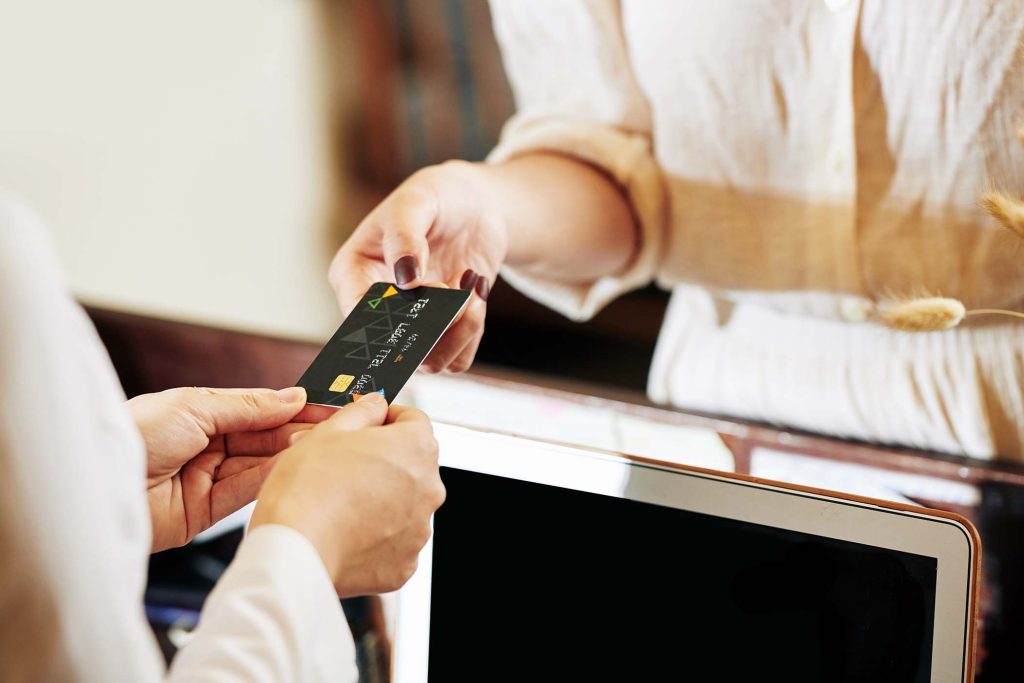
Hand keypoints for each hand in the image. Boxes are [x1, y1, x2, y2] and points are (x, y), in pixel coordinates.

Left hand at [129, 386, 315, 551]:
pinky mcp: (204, 512)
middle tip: (329, 425)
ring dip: (286, 453)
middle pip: (260, 438)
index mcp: (197, 414)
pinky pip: (244, 492)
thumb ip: (249, 406)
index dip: (288, 407)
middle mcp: (203, 446)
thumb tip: (293, 397)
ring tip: (317, 443)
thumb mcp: (195, 406)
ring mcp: (205, 479)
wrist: (95, 486)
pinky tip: (292, 464)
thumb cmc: (133, 434)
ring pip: (257, 464)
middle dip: (293, 431)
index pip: (254, 410)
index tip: (322, 405)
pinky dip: (269, 478)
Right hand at [250, 394, 444, 596]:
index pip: (414, 420)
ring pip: (404, 503)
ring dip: (382, 498)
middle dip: (384, 461)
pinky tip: (346, 532)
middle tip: (345, 467)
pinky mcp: (405, 564)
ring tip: (341, 503)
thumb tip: (377, 404)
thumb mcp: (329, 431)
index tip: (368, 425)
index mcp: (416, 448)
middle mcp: (430, 488)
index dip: (388, 419)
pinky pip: (394, 541)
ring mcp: (420, 529)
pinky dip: (376, 536)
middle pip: (412, 464)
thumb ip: (362, 411)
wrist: (295, 550)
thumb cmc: (308, 487)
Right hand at [329, 160, 507, 372]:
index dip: (388, 314)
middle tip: (452, 283)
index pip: (356, 315)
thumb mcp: (416, 201)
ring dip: (459, 327)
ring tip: (471, 283)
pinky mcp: (444, 335)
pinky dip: (473, 329)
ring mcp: (411, 327)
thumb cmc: (436, 197)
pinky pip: (458, 361)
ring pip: (429, 362)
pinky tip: (477, 288)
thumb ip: (404, 237)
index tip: (422, 289)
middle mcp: (377, 309)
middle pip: (394, 348)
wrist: (475, 206)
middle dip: (432, 322)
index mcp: (353, 275)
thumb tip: (405, 282)